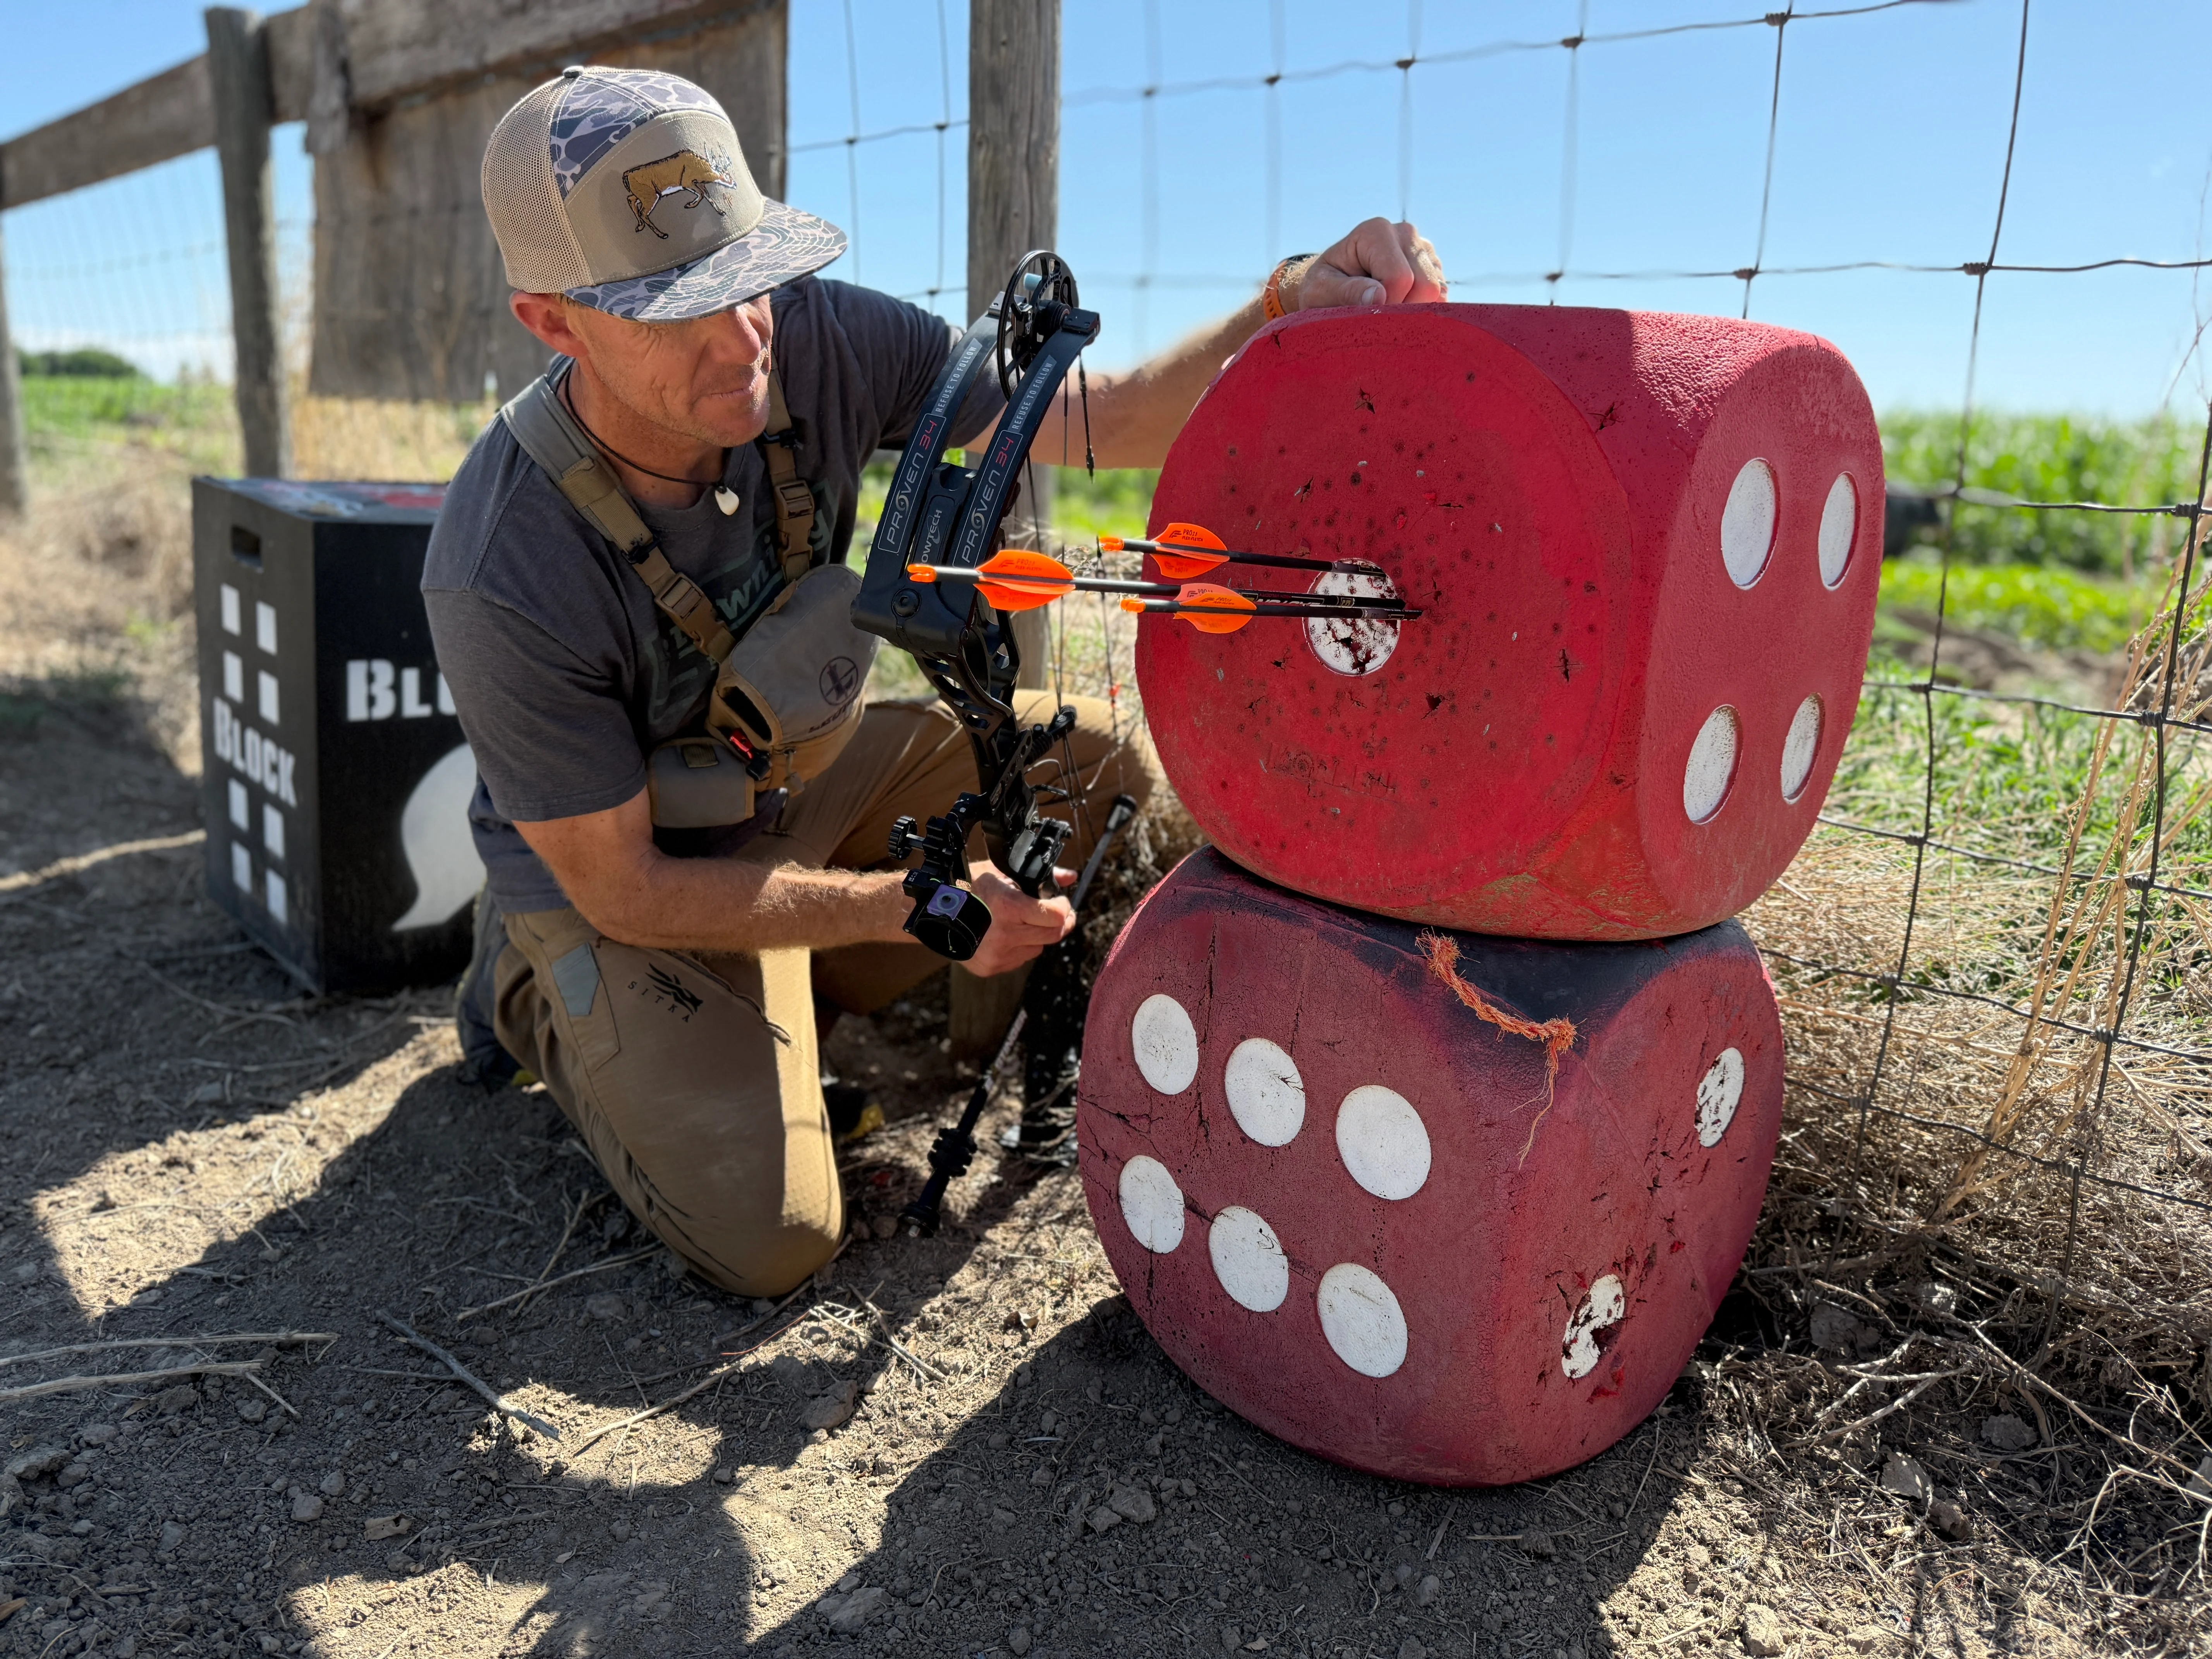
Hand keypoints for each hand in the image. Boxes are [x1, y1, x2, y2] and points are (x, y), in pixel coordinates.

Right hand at [963, 866, 1076, 976]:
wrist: (932, 910)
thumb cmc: (967, 886)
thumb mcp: (1002, 873)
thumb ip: (1041, 876)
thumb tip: (1070, 877)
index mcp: (1009, 908)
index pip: (1057, 916)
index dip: (1064, 907)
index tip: (1061, 901)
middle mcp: (1005, 935)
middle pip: (1053, 935)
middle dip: (1059, 923)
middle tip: (1055, 913)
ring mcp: (997, 955)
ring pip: (1037, 949)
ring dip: (1037, 936)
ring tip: (1021, 921)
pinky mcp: (990, 967)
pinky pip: (1019, 960)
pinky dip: (1019, 948)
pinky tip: (1005, 934)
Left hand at [1295, 219, 1447, 310]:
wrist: (1334, 285)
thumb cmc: (1323, 287)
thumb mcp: (1320, 291)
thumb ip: (1345, 292)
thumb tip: (1378, 297)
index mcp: (1376, 231)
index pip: (1399, 277)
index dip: (1385, 306)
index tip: (1365, 315)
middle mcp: (1405, 233)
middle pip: (1425, 285)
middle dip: (1402, 311)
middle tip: (1376, 318)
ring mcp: (1424, 250)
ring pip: (1437, 292)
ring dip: (1412, 312)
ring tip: (1384, 310)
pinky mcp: (1434, 267)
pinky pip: (1441, 298)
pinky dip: (1421, 311)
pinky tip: (1399, 308)